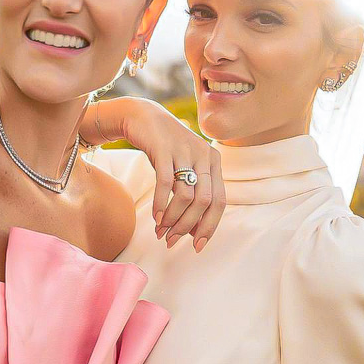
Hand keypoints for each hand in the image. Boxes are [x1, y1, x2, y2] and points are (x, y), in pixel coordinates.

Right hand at [81, 97, 225, 252]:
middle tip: (171, 241)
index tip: (197, 246)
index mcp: (213, 163)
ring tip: (161, 231)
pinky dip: (161, 204)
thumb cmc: (165, 150)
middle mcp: (205, 156)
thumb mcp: (184, 169)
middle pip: (204, 202)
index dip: (209, 227)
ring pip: (186, 196)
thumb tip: (191, 232)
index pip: (220, 202)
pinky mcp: (165, 149)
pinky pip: (166, 183)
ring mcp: (185, 151)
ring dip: (173, 219)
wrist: (143, 118)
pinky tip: (155, 218)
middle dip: (188, 227)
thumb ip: (192, 195)